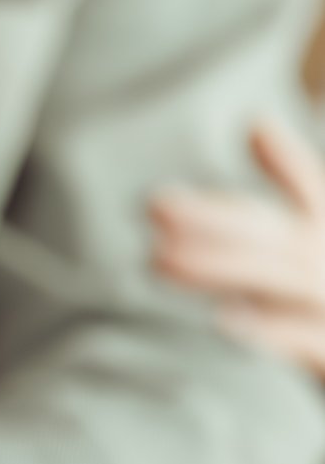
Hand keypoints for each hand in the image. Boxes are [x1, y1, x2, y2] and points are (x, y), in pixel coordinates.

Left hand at [152, 120, 324, 377]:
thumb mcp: (309, 236)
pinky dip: (271, 330)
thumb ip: (292, 185)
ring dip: (223, 268)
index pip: (312, 191)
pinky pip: (307, 339)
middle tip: (156, 205)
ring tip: (161, 260)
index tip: (255, 126)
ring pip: (280, 280)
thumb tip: (257, 124)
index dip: (289, 162)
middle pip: (275, 235)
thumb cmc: (322, 299)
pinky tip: (223, 319)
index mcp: (324, 234)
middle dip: (217, 220)